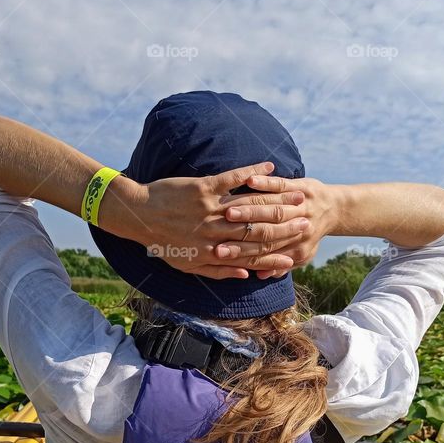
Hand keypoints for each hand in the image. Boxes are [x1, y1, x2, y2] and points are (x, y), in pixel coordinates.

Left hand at [100, 162, 312, 279]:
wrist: (136, 216)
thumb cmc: (162, 242)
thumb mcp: (188, 264)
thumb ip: (218, 271)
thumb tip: (245, 275)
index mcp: (212, 252)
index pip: (250, 256)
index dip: (274, 256)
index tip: (294, 255)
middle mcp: (214, 233)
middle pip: (256, 231)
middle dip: (284, 227)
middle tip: (307, 222)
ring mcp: (209, 209)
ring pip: (249, 206)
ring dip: (275, 200)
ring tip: (297, 195)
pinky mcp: (202, 188)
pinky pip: (232, 179)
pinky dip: (252, 173)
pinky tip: (269, 168)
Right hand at [218, 175, 342, 277]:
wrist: (335, 209)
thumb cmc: (310, 235)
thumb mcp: (301, 254)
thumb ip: (278, 266)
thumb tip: (259, 276)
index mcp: (297, 247)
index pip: (264, 252)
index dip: (240, 253)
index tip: (218, 254)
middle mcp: (299, 228)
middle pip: (265, 230)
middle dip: (242, 232)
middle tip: (218, 234)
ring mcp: (300, 206)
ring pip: (271, 207)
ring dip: (249, 210)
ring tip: (229, 211)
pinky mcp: (301, 187)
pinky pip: (281, 184)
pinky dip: (266, 182)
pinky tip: (250, 181)